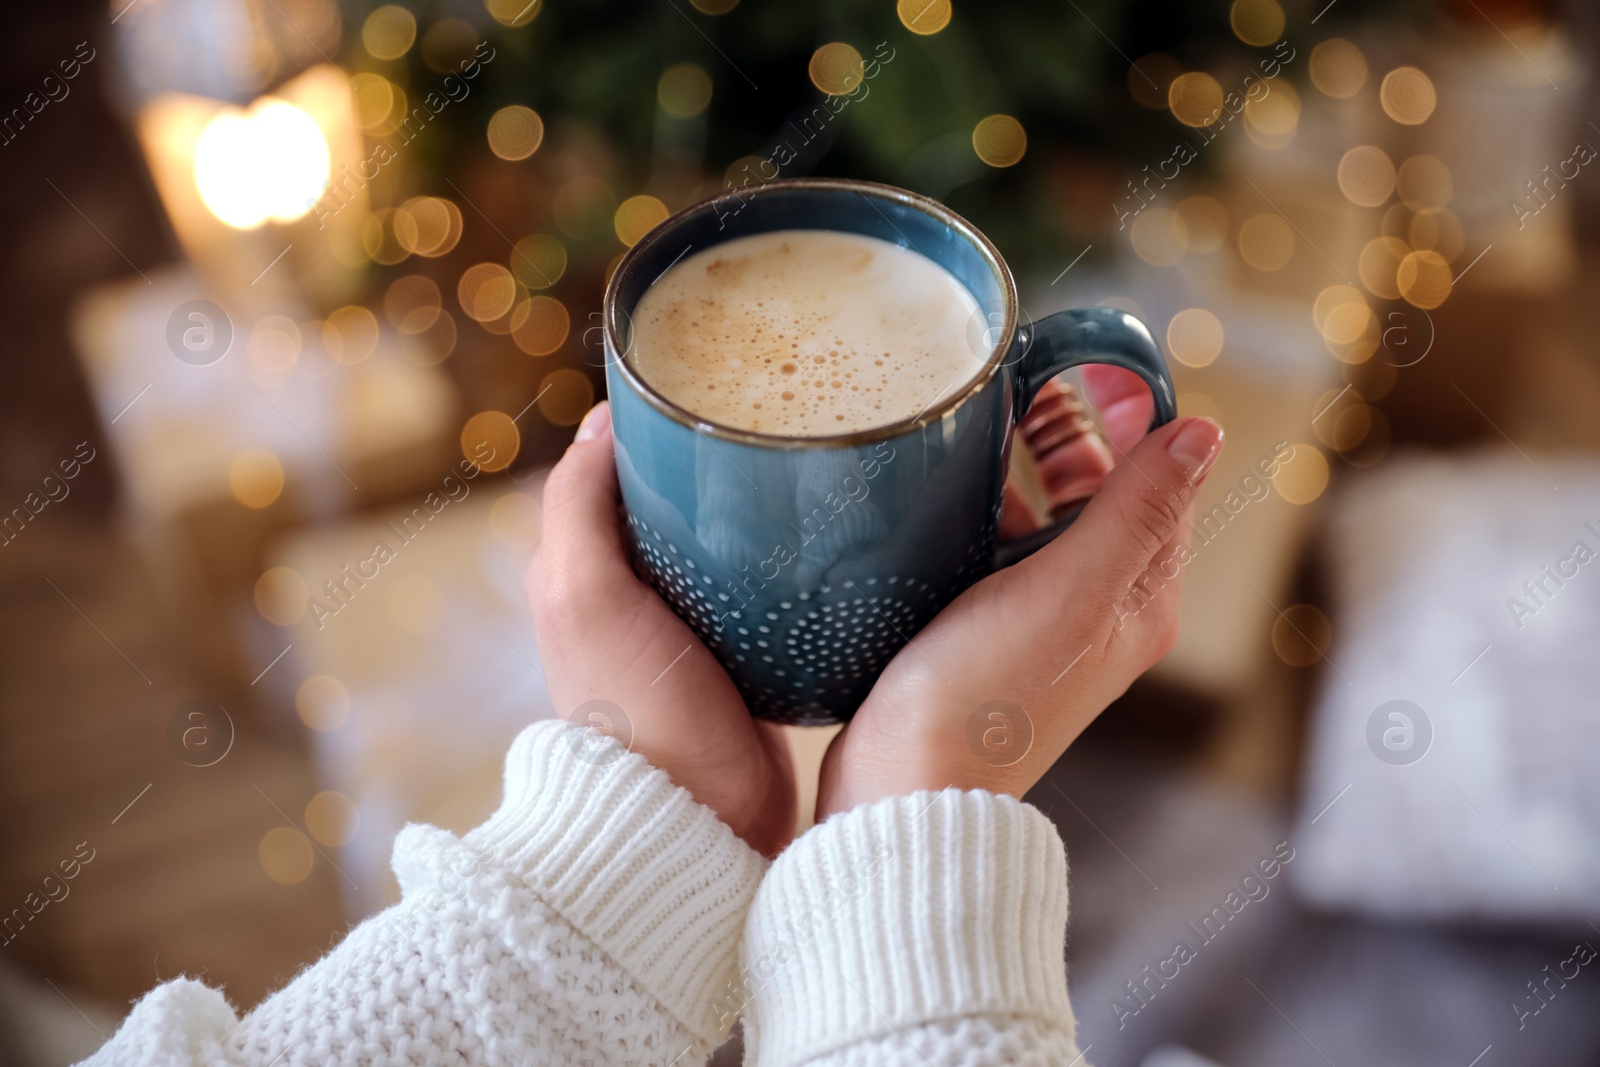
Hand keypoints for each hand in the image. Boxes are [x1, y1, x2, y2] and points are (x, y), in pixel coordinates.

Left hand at [529, 402, 795, 856]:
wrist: (701, 818)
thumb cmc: (638, 707)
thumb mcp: (585, 595)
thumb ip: (578, 508)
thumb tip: (598, 422)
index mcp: (583, 572)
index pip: (612, 469)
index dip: (651, 423)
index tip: (708, 379)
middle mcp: (633, 594)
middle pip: (675, 498)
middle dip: (715, 455)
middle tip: (773, 412)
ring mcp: (693, 625)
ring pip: (724, 538)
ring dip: (756, 504)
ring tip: (808, 459)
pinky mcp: (747, 653)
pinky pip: (764, 584)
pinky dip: (785, 554)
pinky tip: (823, 532)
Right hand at [817, 382, 1222, 817]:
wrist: (901, 789)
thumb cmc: (985, 698)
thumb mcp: (1070, 590)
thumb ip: (1135, 509)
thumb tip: (1204, 434)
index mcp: (1137, 600)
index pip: (1160, 485)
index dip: (1139, 418)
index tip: (1099, 360)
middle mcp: (1097, 612)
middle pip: (1102, 498)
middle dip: (1076, 433)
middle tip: (1030, 375)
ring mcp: (1038, 626)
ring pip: (1046, 522)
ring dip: (1026, 467)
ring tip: (987, 412)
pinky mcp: (981, 635)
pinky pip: (996, 553)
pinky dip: (984, 509)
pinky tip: (946, 486)